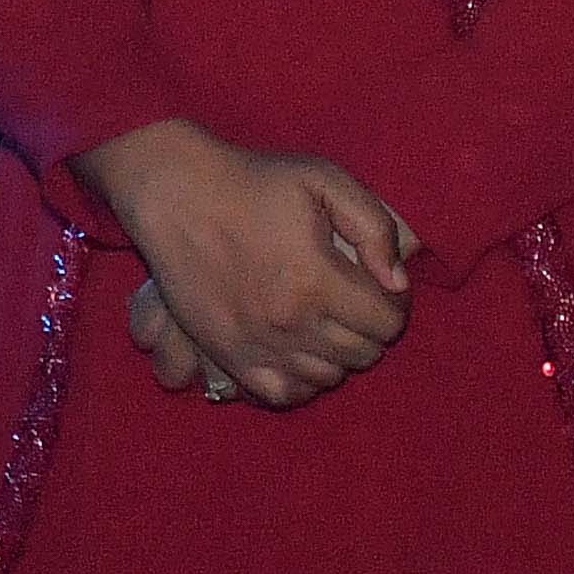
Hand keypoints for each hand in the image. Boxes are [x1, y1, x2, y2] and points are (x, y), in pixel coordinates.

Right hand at [76, 121, 408, 409]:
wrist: (176, 195)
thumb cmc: (253, 181)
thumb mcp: (323, 179)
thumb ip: (374, 227)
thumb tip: (397, 282)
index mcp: (317, 279)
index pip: (387, 322)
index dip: (394, 303)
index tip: (381, 285)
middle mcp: (290, 322)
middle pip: (363, 354)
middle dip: (370, 328)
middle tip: (354, 299)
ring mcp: (257, 345)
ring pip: (328, 377)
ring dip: (338, 353)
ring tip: (326, 320)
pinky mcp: (229, 355)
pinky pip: (284, 394)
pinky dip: (302, 380)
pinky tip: (300, 351)